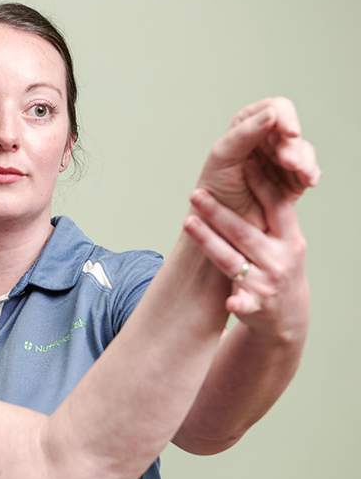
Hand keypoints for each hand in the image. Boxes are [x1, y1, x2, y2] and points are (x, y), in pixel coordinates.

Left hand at [184, 160, 309, 341]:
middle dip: (219, 212)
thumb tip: (252, 170)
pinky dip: (238, 301)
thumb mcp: (283, 242)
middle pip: (245, 232)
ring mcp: (267, 283)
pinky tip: (229, 300)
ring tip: (187, 221)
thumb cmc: (279, 268)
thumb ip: (270, 216)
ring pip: (232, 260)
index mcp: (290, 240)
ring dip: (209, 241)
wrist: (287, 316)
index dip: (262, 186)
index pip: (278, 207)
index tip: (245, 163)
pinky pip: (243, 303)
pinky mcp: (256, 306)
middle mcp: (281, 259)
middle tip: (195, 192)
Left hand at [197, 97, 318, 228]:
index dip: (286, 116)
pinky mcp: (293, 180)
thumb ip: (245, 134)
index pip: (274, 109)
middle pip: (292, 131)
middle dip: (292, 146)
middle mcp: (267, 140)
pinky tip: (307, 181)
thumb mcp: (223, 157)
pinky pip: (309, 171)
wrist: (218, 226)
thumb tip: (272, 113)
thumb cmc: (214, 189)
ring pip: (304, 150)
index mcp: (247, 127)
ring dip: (303, 160)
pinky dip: (310, 173)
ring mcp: (281, 159)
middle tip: (288, 163)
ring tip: (298, 173)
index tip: (290, 131)